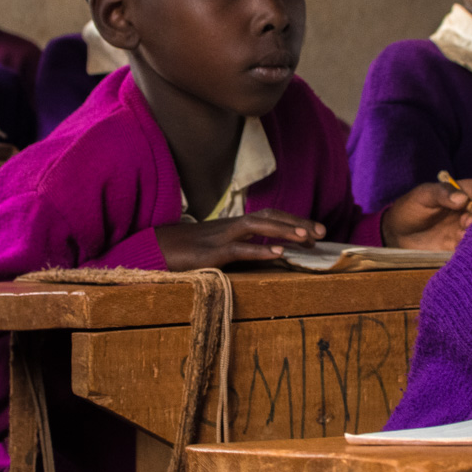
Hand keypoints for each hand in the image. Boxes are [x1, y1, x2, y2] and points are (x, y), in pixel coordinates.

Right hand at [156, 210, 323, 270]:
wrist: (148, 251)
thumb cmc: (181, 252)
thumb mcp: (212, 249)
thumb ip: (235, 249)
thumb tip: (264, 256)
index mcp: (230, 226)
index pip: (267, 216)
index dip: (291, 220)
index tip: (316, 230)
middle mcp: (227, 227)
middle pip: (267, 216)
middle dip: (296, 222)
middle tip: (323, 233)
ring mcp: (217, 238)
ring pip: (255, 226)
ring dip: (283, 230)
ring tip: (307, 238)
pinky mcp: (207, 254)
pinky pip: (237, 249)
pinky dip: (259, 250)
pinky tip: (278, 253)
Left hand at [380, 178, 471, 249]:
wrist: (397, 234)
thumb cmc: (411, 208)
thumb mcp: (423, 195)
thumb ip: (441, 193)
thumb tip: (462, 198)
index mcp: (468, 191)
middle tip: (467, 222)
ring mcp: (470, 229)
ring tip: (460, 233)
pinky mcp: (463, 246)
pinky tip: (457, 245)